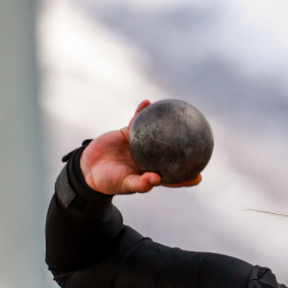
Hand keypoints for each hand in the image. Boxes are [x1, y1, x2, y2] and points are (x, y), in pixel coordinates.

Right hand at [79, 101, 202, 194]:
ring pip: (156, 134)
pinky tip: (148, 102)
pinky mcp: (127, 133)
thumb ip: (141, 183)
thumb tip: (156, 179)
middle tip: (199, 143)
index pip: (172, 177)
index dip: (186, 178)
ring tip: (177, 113)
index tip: (199, 176)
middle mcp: (148, 159)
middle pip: (169, 154)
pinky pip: (137, 120)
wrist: (89, 168)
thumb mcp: (125, 184)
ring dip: (166, 124)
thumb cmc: (109, 181)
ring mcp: (139, 145)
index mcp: (151, 174)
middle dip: (183, 150)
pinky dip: (142, 111)